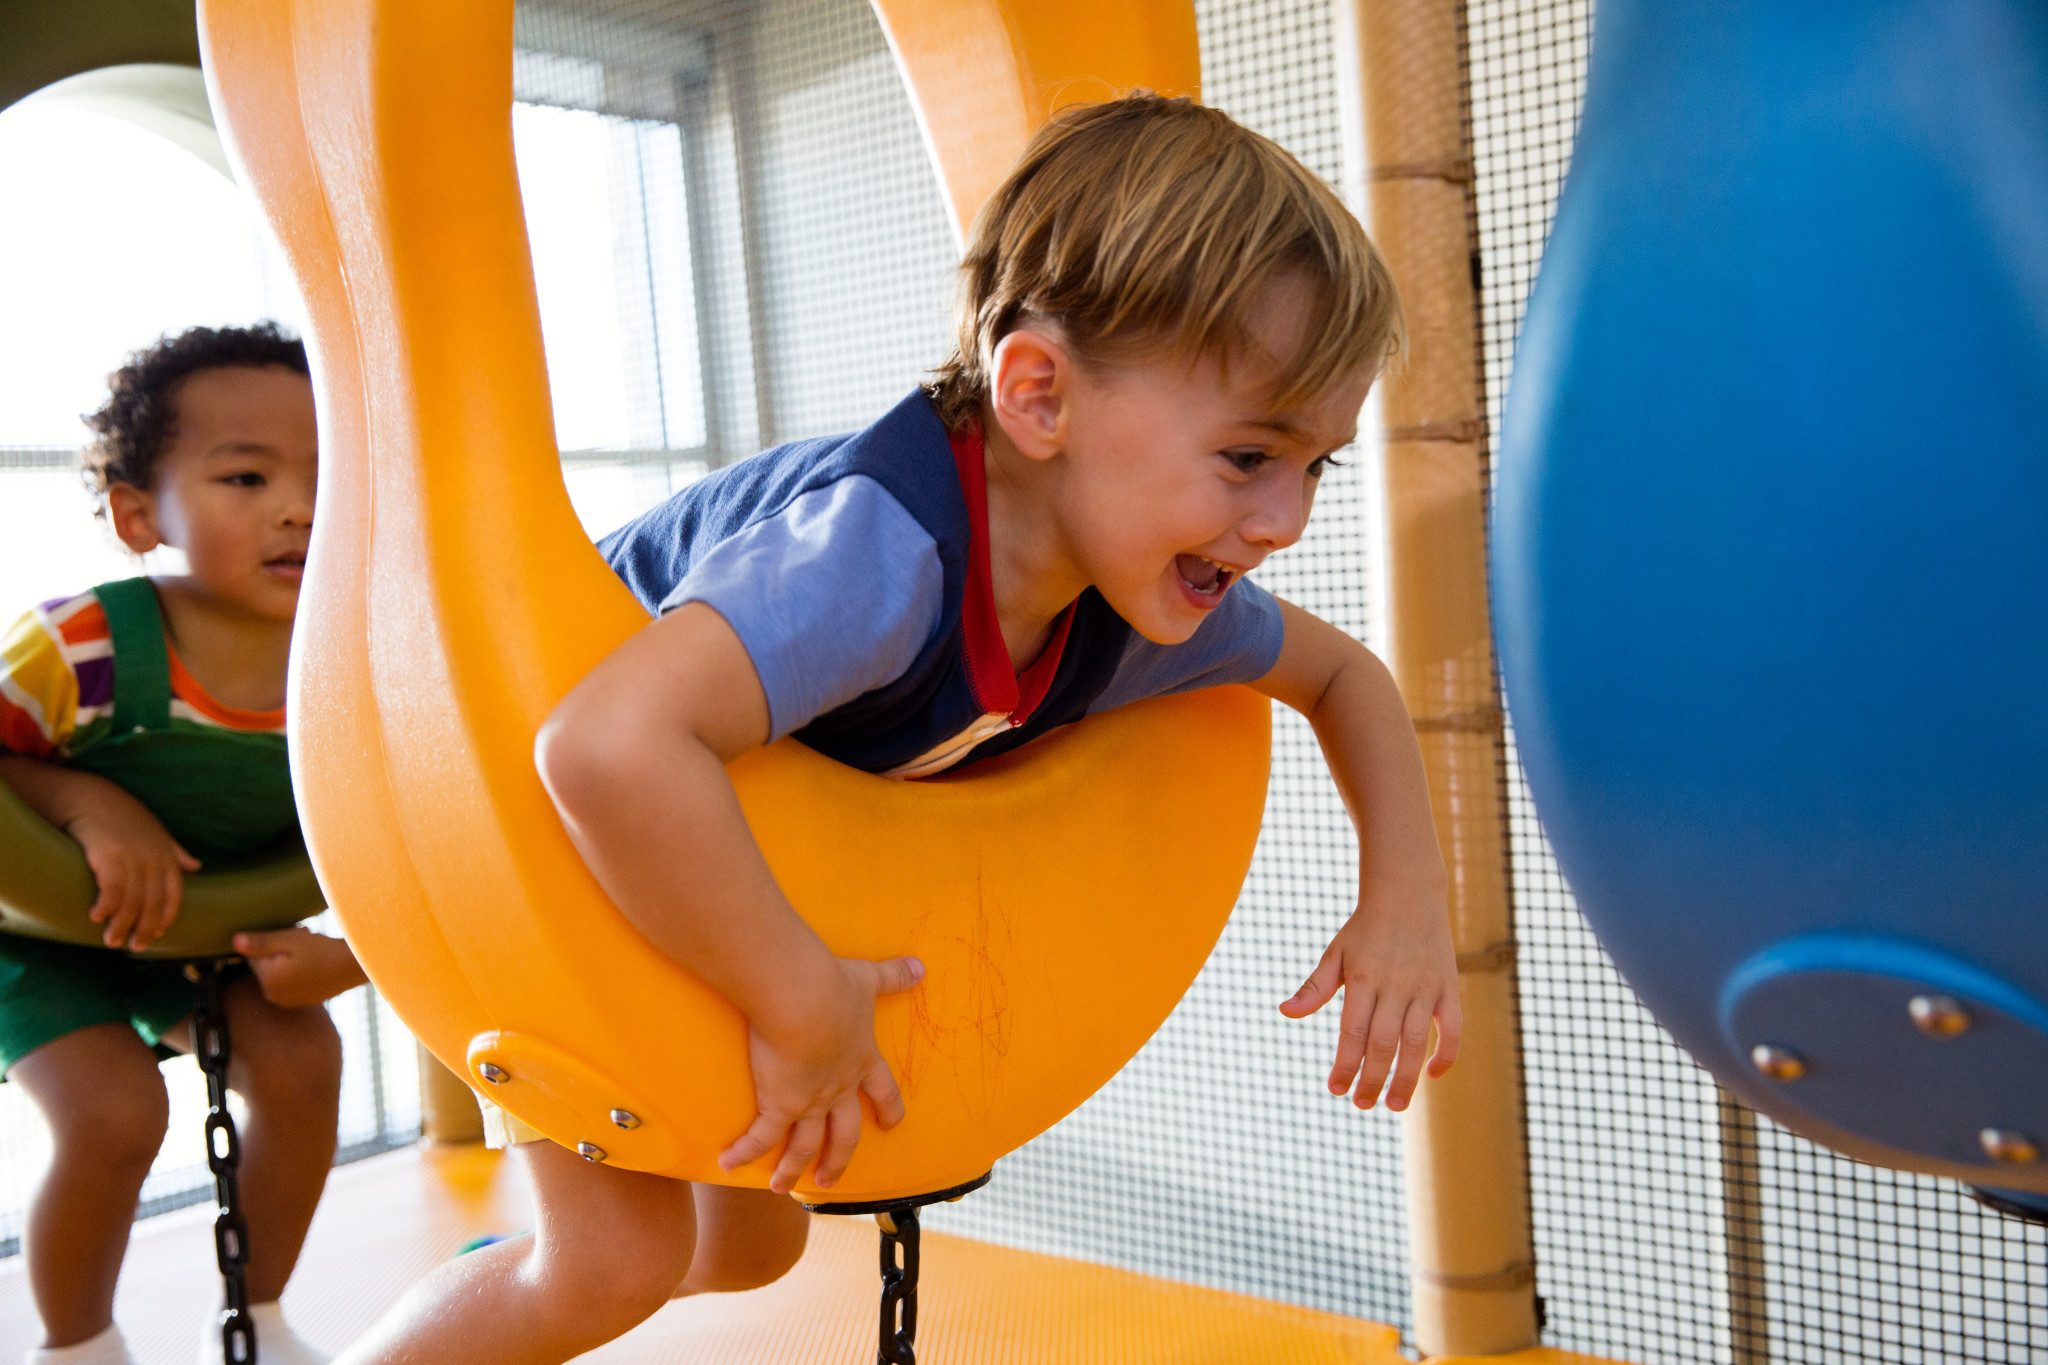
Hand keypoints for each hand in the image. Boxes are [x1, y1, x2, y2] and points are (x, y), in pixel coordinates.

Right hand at [65, 787, 201, 951]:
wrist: (93, 799)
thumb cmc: (125, 818)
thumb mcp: (158, 833)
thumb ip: (176, 853)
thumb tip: (196, 866)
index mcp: (167, 858)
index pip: (174, 895)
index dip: (167, 918)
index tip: (159, 935)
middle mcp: (153, 860)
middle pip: (153, 904)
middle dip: (144, 929)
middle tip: (134, 947)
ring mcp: (132, 859)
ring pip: (132, 902)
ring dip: (121, 925)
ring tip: (112, 940)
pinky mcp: (109, 857)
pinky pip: (111, 891)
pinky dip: (105, 907)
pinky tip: (96, 918)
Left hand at [233, 927, 370, 1007]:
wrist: (355, 967)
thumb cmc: (322, 951)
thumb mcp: (289, 940)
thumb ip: (259, 942)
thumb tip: (233, 942)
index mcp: (267, 982)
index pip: (253, 956)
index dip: (269, 940)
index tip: (289, 933)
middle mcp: (274, 997)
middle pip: (265, 965)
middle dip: (278, 951)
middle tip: (302, 938)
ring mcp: (288, 1001)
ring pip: (278, 973)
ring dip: (288, 960)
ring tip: (311, 950)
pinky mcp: (301, 1001)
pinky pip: (291, 982)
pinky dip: (299, 971)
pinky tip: (316, 962)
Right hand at [719, 954, 923, 1193]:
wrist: (802, 999)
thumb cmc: (833, 985)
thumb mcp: (869, 979)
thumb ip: (894, 976)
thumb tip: (920, 966)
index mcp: (862, 1060)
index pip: (883, 1092)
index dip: (890, 1109)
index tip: (892, 1125)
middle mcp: (839, 1089)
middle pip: (845, 1134)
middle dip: (839, 1158)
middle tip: (832, 1180)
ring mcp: (810, 1102)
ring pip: (805, 1146)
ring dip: (794, 1168)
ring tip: (783, 1186)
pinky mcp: (778, 1104)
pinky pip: (761, 1137)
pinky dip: (744, 1152)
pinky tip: (728, 1164)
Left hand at [1279, 887, 1461, 1111]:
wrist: (1408, 893)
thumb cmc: (1365, 929)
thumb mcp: (1335, 953)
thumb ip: (1315, 987)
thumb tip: (1286, 1012)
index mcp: (1363, 977)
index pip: (1352, 1031)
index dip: (1345, 1063)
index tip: (1335, 1089)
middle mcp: (1395, 985)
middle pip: (1384, 1043)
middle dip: (1372, 1079)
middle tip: (1363, 1105)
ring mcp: (1425, 987)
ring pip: (1417, 1041)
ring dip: (1407, 1078)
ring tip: (1395, 1105)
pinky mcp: (1448, 986)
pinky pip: (1453, 1027)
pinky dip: (1447, 1053)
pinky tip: (1434, 1074)